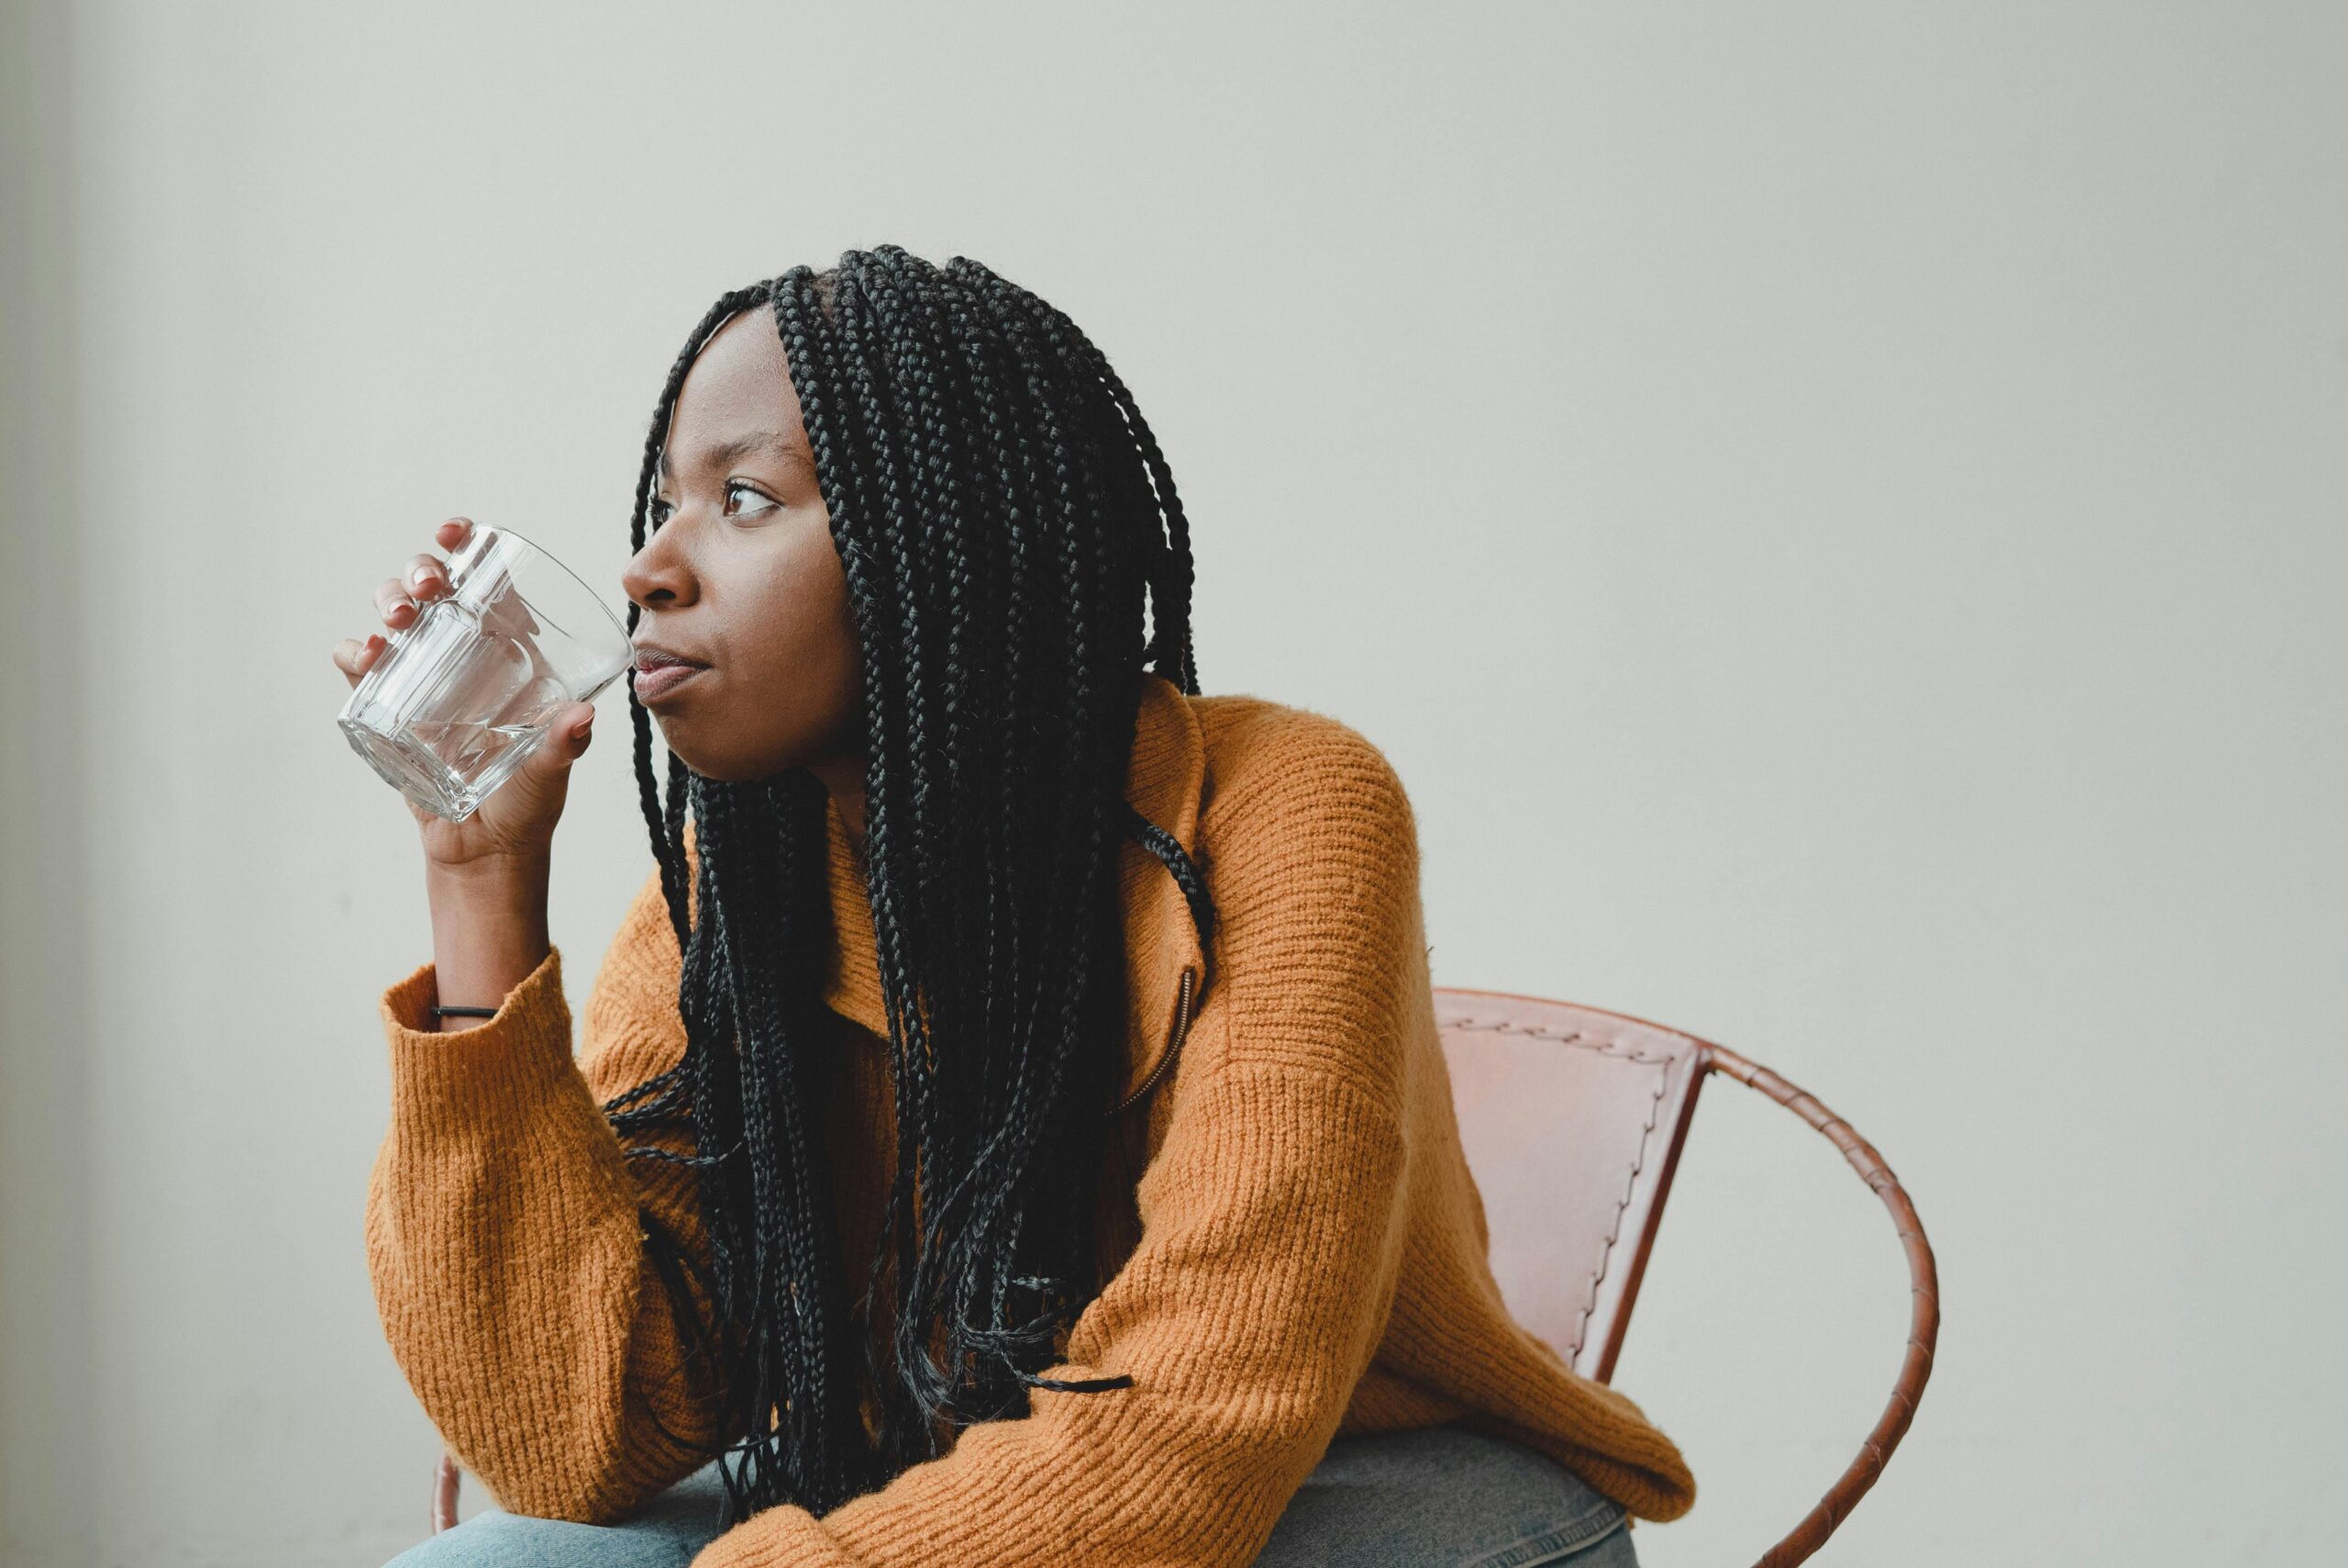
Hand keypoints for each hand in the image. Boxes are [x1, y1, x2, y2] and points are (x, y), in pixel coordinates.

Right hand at [332, 517, 598, 873]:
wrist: (485, 852)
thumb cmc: (528, 803)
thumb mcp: (551, 771)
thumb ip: (563, 747)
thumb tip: (580, 718)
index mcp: (508, 650)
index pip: (487, 581)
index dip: (467, 545)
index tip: (454, 531)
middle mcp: (464, 655)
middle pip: (430, 588)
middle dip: (420, 572)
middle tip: (428, 589)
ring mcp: (423, 679)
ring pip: (394, 617)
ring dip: (387, 602)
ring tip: (397, 621)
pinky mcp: (390, 709)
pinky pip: (363, 668)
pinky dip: (355, 653)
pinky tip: (363, 656)